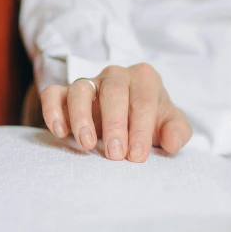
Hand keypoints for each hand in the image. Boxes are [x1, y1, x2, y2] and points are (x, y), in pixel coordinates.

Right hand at [40, 63, 191, 161]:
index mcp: (145, 79)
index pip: (144, 101)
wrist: (130, 117)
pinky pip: (53, 94)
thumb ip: (177, 132)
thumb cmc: (151, 121)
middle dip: (114, 124)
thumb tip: (172, 142)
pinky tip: (60, 132)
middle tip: (114, 154)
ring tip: (87, 145)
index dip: (140, 129)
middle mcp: (116, 75)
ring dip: (82, 117)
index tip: (136, 156)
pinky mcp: (65, 93)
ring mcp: (90, 82)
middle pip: (113, 91)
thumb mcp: (170, 125)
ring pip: (80, 89)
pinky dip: (53, 110)